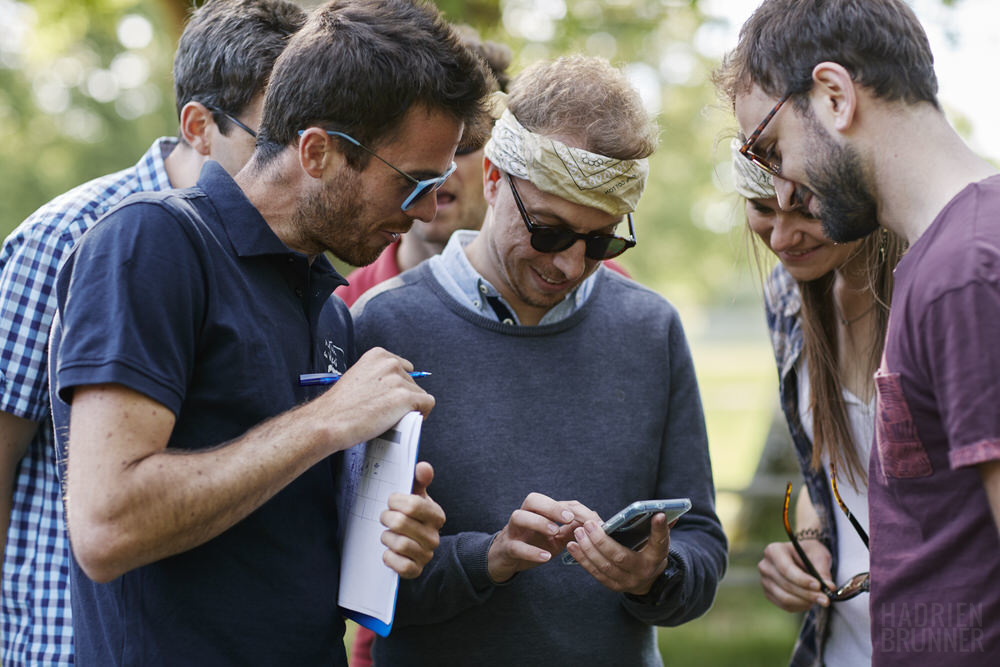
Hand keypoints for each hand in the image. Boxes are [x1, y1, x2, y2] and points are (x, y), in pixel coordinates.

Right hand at [319, 347, 434, 450]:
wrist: (329, 422)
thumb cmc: (339, 407)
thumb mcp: (357, 378)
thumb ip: (376, 377)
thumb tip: (391, 388)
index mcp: (377, 355)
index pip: (403, 368)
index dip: (399, 386)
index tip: (390, 398)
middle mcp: (390, 363)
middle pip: (412, 382)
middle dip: (403, 398)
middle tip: (387, 412)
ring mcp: (398, 379)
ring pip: (419, 395)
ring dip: (409, 408)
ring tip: (390, 418)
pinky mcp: (405, 397)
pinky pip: (427, 404)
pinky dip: (422, 413)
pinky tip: (407, 420)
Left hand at [380, 462, 445, 578]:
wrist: (414, 545)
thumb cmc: (413, 517)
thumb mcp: (417, 497)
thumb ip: (419, 480)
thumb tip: (424, 467)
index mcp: (437, 516)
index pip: (413, 505)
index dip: (396, 502)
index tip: (392, 502)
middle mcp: (434, 537)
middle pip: (401, 523)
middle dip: (387, 518)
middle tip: (386, 518)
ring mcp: (426, 555)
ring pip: (399, 544)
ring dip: (387, 537)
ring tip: (388, 534)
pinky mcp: (416, 570)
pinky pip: (399, 565)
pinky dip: (389, 557)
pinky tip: (389, 550)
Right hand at [487, 493, 597, 583]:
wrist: (505, 559)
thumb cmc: (532, 544)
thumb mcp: (556, 537)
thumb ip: (572, 529)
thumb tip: (595, 522)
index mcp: (537, 511)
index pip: (555, 502)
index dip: (574, 509)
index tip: (591, 520)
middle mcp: (524, 516)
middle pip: (533, 500)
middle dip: (552, 506)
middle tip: (569, 517)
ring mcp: (513, 531)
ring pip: (519, 517)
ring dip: (538, 522)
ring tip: (555, 531)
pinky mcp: (507, 548)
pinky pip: (515, 547)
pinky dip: (531, 551)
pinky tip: (545, 557)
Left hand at [566, 513, 673, 595]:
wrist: (648, 581)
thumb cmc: (649, 552)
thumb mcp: (657, 542)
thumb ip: (658, 528)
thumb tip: (661, 510)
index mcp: (657, 557)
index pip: (660, 542)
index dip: (659, 529)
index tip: (658, 514)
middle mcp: (643, 571)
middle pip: (620, 556)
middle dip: (602, 540)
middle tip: (589, 524)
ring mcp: (627, 581)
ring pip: (604, 566)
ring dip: (588, 549)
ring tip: (578, 532)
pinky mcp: (613, 585)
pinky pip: (595, 573)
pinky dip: (583, 559)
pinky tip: (573, 546)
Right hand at [758, 539, 832, 611]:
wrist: (802, 559)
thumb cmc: (809, 554)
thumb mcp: (819, 555)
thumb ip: (822, 570)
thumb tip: (828, 587)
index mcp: (774, 550)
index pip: (785, 568)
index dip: (802, 579)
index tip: (819, 586)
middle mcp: (765, 566)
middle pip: (786, 585)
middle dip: (808, 594)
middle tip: (826, 599)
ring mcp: (765, 581)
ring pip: (785, 598)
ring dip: (806, 602)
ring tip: (820, 599)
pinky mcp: (769, 594)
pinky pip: (785, 606)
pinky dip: (801, 606)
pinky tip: (810, 601)